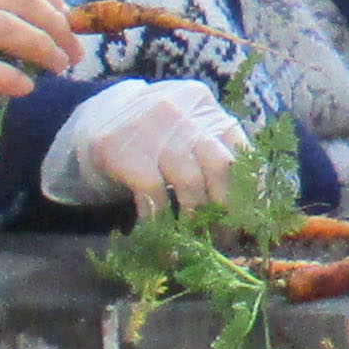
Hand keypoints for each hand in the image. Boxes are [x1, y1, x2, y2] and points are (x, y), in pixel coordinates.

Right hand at [44, 78, 247, 215]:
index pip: (241, 149)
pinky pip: (153, 195)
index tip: (254, 219)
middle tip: (226, 235)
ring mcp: (154, 132)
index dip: (252, 188)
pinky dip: (161, 220)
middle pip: (220, 165)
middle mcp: (184, 114)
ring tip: (197, 240)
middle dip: (227, 207)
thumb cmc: (154, 133)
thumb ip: (214, 150)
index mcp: (206, 108)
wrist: (95, 116)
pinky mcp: (125, 152)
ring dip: (196, 218)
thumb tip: (248, 204)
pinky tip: (162, 235)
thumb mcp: (187, 126)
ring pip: (190, 182)